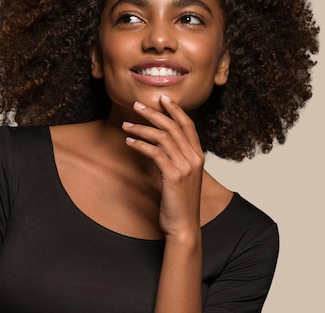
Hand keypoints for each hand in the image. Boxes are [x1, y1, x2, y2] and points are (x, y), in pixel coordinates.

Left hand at [122, 94, 203, 238]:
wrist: (184, 226)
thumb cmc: (179, 203)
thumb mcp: (181, 176)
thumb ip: (175, 159)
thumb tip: (157, 144)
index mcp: (198, 156)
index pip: (188, 125)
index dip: (175, 110)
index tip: (162, 98)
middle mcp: (194, 158)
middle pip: (173, 126)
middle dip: (154, 113)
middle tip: (137, 105)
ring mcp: (185, 166)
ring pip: (163, 137)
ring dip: (142, 128)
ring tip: (126, 125)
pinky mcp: (173, 176)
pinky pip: (155, 153)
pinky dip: (140, 145)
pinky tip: (129, 142)